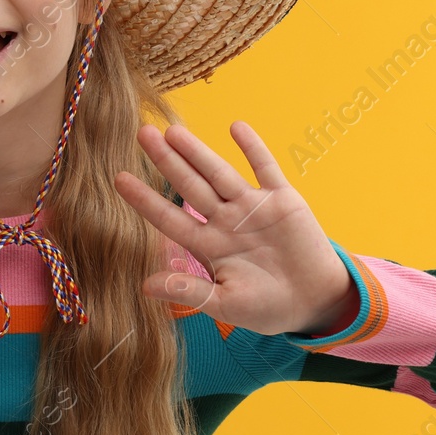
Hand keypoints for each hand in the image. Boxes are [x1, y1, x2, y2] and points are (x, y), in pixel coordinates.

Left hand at [114, 121, 357, 336]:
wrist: (316, 303)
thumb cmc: (269, 308)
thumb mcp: (226, 305)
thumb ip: (189, 292)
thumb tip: (145, 286)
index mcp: (208, 246)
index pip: (169, 218)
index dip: (145, 199)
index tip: (119, 179)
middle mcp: (225, 221)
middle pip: (190, 185)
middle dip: (167, 161)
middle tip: (142, 134)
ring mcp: (252, 207)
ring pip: (219, 173)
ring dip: (198, 151)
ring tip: (173, 131)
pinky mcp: (283, 200)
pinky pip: (265, 168)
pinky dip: (253, 148)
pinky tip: (236, 126)